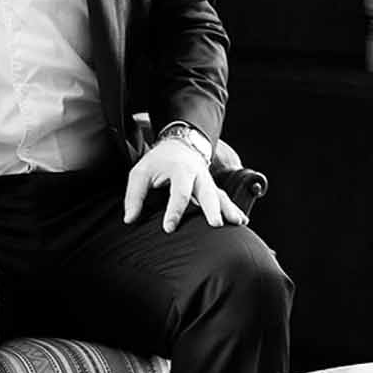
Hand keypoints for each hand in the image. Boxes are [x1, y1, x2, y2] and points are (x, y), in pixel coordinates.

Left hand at [123, 138, 248, 233]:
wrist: (179, 144)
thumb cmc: (158, 161)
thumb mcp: (140, 172)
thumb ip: (134, 196)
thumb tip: (130, 219)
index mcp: (180, 170)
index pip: (179, 193)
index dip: (174, 211)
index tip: (169, 228)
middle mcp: (198, 175)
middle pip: (207, 192)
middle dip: (212, 209)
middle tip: (215, 224)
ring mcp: (208, 181)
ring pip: (220, 195)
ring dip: (229, 209)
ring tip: (237, 223)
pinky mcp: (212, 188)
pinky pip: (224, 198)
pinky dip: (233, 208)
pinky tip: (242, 220)